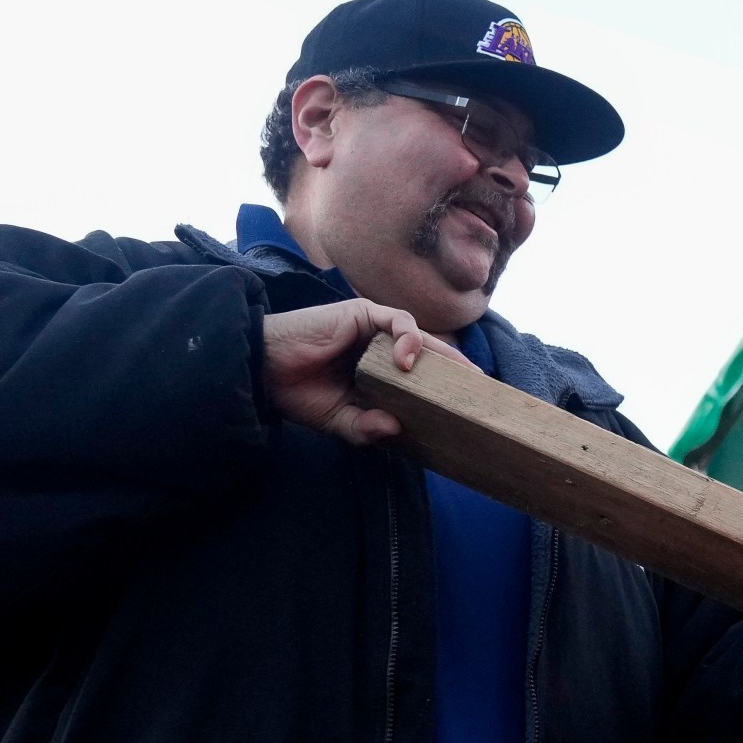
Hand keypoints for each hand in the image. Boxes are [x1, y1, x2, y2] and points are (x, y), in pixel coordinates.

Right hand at [261, 299, 469, 445]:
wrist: (261, 370)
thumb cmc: (296, 392)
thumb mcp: (338, 419)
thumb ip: (367, 427)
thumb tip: (396, 429)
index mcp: (377, 372)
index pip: (419, 375)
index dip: (444, 385)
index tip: (469, 404)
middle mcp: (378, 347)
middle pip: (428, 354)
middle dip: (456, 370)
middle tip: (481, 389)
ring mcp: (372, 328)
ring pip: (419, 336)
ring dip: (438, 356)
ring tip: (451, 380)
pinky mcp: (362, 313)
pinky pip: (398, 320)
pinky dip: (409, 338)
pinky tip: (407, 360)